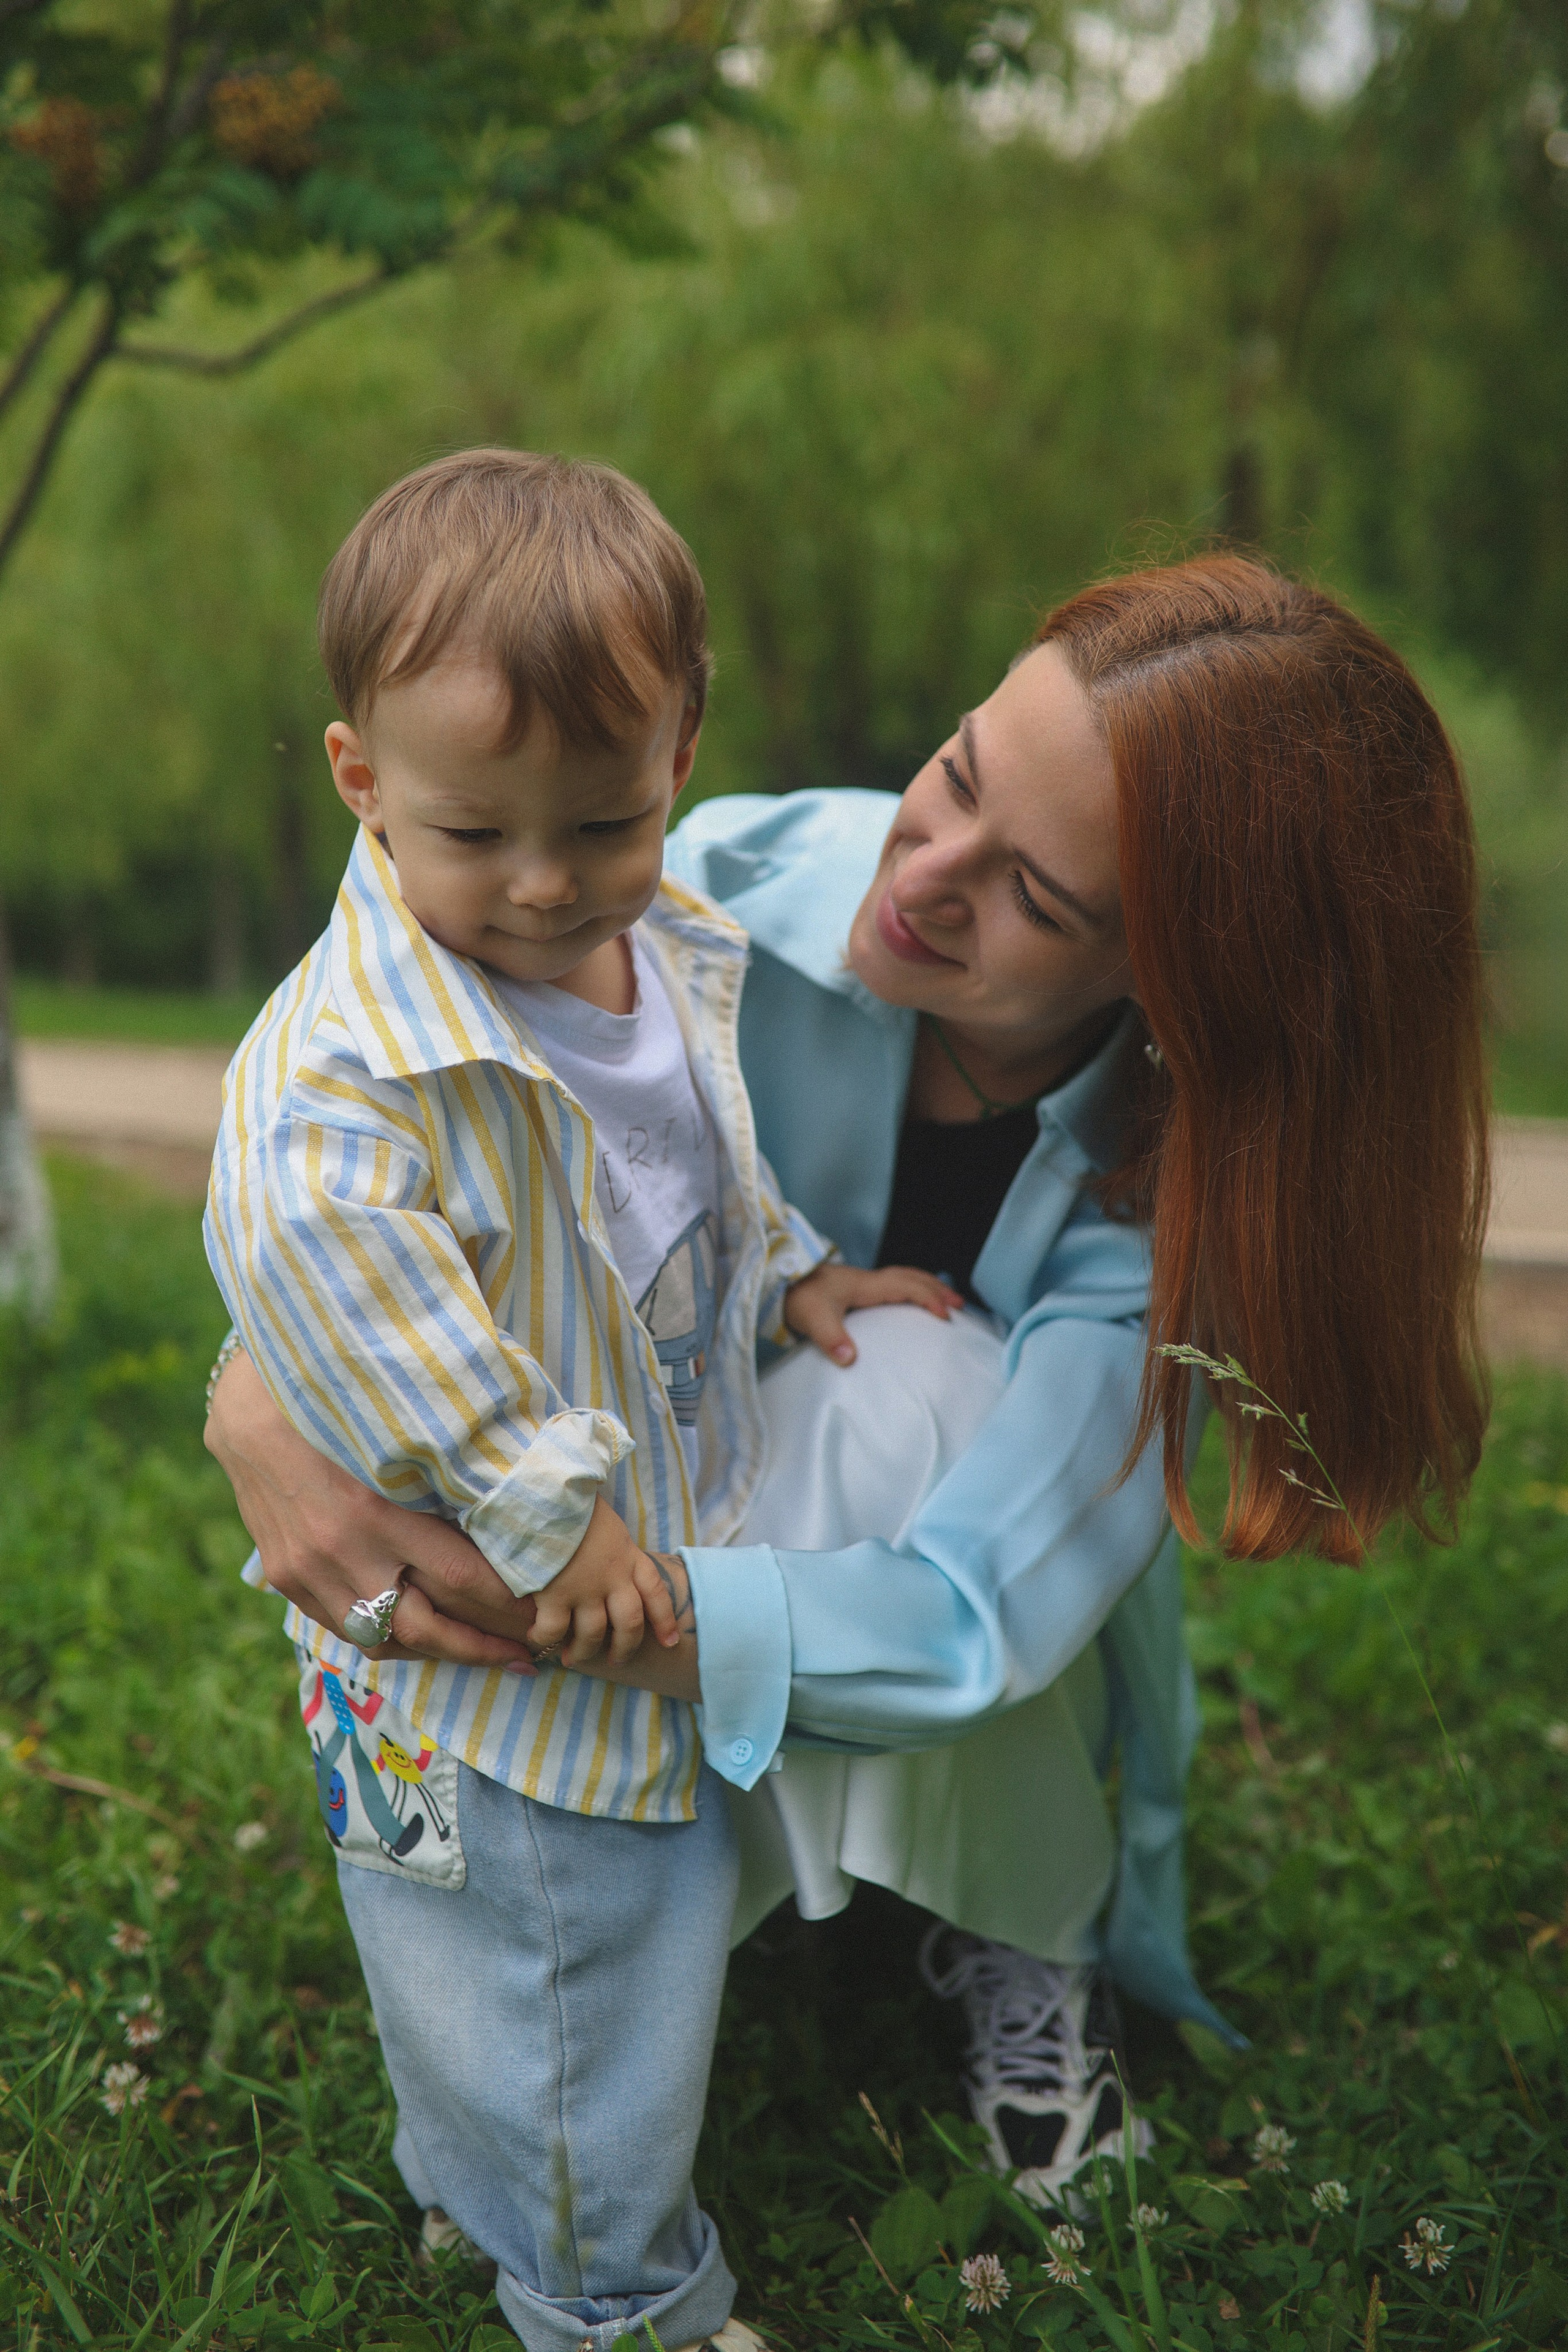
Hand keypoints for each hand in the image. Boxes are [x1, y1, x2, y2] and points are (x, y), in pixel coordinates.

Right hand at [205, 1349, 537, 1669]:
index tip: (544, 1611)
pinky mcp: (288, 1581)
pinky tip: (427, 1639)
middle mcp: (342, 1551)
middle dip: (484, 1647)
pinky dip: (393, 1641)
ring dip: (441, 1654)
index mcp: (378, 1511)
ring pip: (385, 1641)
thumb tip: (511, 1516)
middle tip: (531, 1654)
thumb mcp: (398, 1442)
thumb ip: (444, 1483)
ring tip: (488, 1655)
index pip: (459, 1577)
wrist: (252, 1416)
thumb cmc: (342, 1416)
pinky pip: (348, 1631)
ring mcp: (310, 1573)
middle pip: (426, 1626)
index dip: (507, 1604)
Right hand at [526, 1498, 686, 1667]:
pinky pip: (553, 1632)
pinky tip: (538, 1640)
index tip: (669, 1642)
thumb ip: (614, 1550)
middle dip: (625, 1648)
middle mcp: (613, 1577)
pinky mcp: (553, 1595)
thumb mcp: (608, 1525)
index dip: (664, 1621)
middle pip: (630, 1624)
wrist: (546, 1494)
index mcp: (628, 1556)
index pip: (656, 1593)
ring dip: (584, 1651)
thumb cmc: (573, 1504)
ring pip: (593, 1635)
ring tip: (573, 1658)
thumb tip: (611, 1567)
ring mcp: (584, 1589)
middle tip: (616, 1659)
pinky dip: (546, 1641)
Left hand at [783, 1261, 963, 1366]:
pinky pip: (889, 1284)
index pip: (906, 1287)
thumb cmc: (794, 1296)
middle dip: (937, 1290)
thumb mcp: (812, 1319)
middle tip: (959, 1304)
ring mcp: (859, 1282)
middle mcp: (866, 1280)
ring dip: (924, 1286)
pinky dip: (907, 1289)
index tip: (947, 1316)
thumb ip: (831, 1338)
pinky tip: (904, 1304)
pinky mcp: (850, 1289)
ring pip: (901, 1278)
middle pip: (911, 1278)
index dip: (929, 1299)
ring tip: (942, 1299)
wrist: (774, 1279)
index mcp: (865, 1286)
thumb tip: (850, 1359)